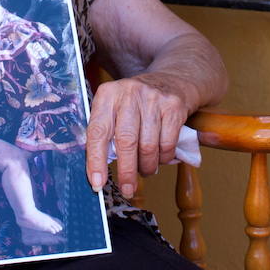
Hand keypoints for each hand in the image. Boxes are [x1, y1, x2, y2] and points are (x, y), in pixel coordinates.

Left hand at [85, 72, 196, 198]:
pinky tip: (160, 157)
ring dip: (147, 166)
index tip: (97, 183)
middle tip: (127, 189)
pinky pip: (167, 144)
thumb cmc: (137, 103)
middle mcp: (129, 93)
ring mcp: (153, 99)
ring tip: (145, 170)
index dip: (96, 160)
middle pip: (126, 141)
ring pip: (148, 146)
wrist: (173, 80)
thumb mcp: (115, 107)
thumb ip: (106, 132)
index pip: (97, 131)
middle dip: (126, 171)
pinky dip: (163, 158)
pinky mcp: (173, 107)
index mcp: (107, 94)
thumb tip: (97, 173)